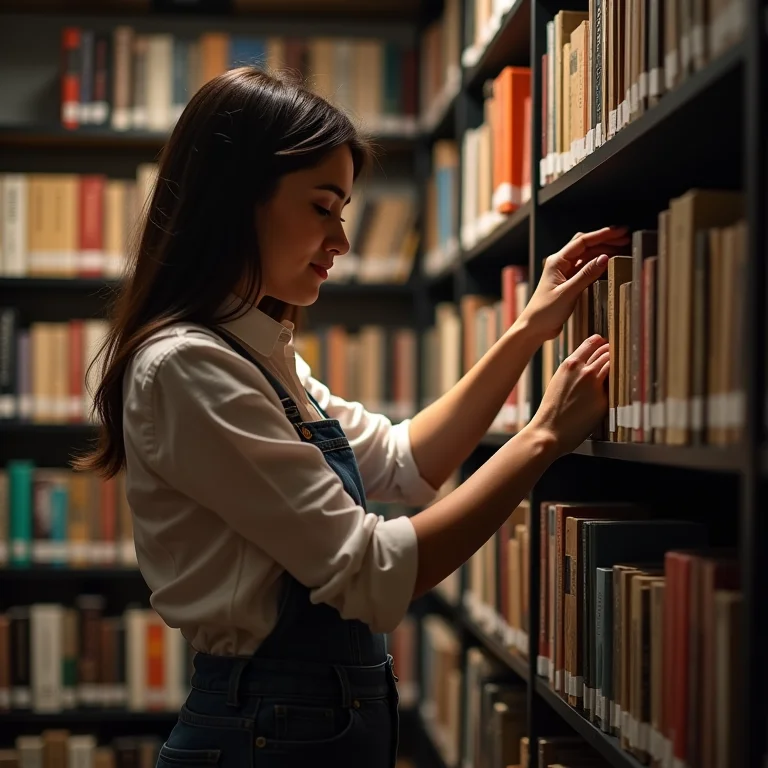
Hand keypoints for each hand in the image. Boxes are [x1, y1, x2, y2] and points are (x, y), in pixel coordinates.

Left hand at [519, 226, 629, 341]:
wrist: (535, 327)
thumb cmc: (545, 311)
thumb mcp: (568, 293)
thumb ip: (586, 275)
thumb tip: (605, 257)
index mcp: (557, 261)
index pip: (583, 241)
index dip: (603, 235)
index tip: (621, 231)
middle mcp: (561, 263)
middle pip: (586, 245)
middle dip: (606, 240)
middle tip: (626, 238)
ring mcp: (565, 272)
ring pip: (587, 256)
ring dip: (603, 251)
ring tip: (622, 249)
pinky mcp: (569, 282)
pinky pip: (586, 268)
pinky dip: (598, 264)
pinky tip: (609, 264)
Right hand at [529, 335, 609, 455]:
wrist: (549, 431)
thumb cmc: (552, 410)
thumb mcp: (558, 381)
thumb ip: (573, 371)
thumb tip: (589, 365)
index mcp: (570, 364)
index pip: (593, 342)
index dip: (602, 343)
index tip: (606, 346)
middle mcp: (584, 371)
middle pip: (607, 352)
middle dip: (612, 354)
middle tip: (616, 359)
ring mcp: (595, 385)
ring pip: (614, 366)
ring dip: (617, 367)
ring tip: (621, 370)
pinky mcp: (604, 400)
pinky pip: (615, 387)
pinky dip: (617, 385)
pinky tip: (620, 387)